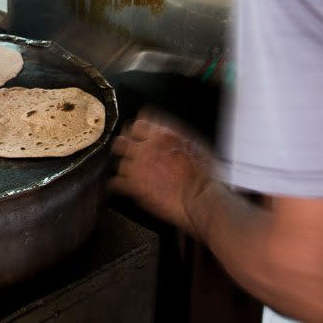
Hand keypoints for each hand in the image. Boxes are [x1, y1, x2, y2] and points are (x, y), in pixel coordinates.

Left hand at [109, 109, 213, 236]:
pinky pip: (115, 183)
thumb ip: (176, 137)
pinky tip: (121, 187)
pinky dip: (117, 185)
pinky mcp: (133, 186)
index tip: (137, 136)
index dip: (137, 131)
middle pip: (122, 140)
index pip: (139, 124)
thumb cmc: (206, 175)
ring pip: (119, 162)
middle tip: (127, 153)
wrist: (201, 198)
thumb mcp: (195, 144)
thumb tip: (168, 134)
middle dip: (124, 147)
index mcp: (162, 135)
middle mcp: (146, 148)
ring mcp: (137, 167)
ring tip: (129, 174)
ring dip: (124, 168)